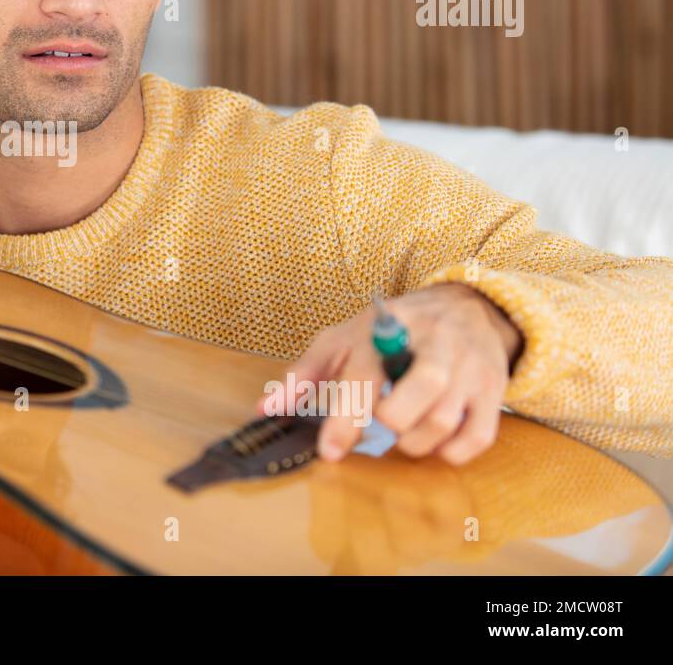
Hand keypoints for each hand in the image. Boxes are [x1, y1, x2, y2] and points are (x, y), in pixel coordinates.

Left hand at [256, 283, 523, 465]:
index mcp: (389, 327)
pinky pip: (477, 437)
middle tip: (380, 426)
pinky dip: (451, 452)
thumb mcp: (344, 338)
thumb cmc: (395, 328)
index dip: (346, 418)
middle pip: (415, 396)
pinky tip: (433, 441)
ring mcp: (469, 367)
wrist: (466, 306)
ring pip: (444, 422)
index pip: (365, 375)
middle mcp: (434, 344)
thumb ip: (304, 373)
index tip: (330, 451)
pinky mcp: (494, 390)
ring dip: (415, 443)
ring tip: (403, 432)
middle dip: (390, 424)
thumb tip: (266, 408)